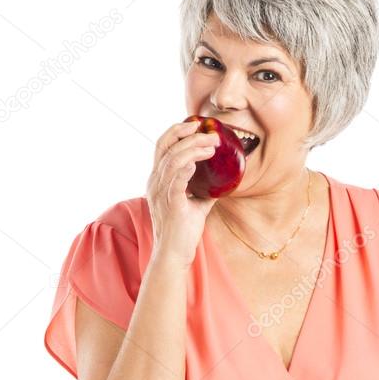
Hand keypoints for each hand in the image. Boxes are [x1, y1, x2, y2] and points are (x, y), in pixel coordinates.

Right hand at [146, 119, 220, 266]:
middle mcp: (155, 183)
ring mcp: (160, 192)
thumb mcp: (196, 205)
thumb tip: (223, 181)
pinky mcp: (170, 203)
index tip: (195, 124)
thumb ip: (205, 190)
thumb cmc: (183, 232)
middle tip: (209, 131)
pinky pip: (176, 179)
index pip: (162, 147)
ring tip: (212, 144)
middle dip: (186, 133)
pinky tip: (199, 159)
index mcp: (158, 180)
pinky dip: (187, 166)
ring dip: (194, 148)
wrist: (175, 255)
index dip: (177, 132)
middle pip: (165, 146)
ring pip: (173, 159)